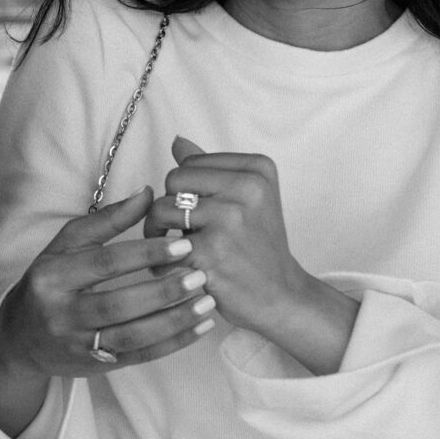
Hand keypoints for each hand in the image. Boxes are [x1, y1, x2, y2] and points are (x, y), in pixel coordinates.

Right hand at [0, 189, 216, 436]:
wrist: (20, 337)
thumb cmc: (50, 282)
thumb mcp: (65, 246)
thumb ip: (105, 221)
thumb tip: (147, 194)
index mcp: (53, 276)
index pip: (104, 264)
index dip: (145, 254)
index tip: (182, 246)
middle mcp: (62, 313)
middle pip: (118, 304)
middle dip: (164, 290)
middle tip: (200, 275)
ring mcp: (79, 344)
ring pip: (132, 336)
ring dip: (174, 320)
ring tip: (207, 302)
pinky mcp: (96, 366)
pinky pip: (140, 357)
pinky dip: (173, 343)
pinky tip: (199, 327)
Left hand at [145, 137, 359, 374]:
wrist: (281, 296)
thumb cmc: (258, 247)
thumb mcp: (248, 199)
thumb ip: (212, 170)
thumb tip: (178, 142)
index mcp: (257, 169)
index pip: (190, 162)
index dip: (184, 188)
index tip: (196, 212)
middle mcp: (247, 188)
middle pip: (173, 180)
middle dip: (168, 206)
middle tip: (178, 231)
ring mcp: (230, 219)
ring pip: (161, 209)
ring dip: (157, 233)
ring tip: (172, 249)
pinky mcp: (212, 251)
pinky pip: (162, 244)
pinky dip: (160, 262)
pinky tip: (172, 270)